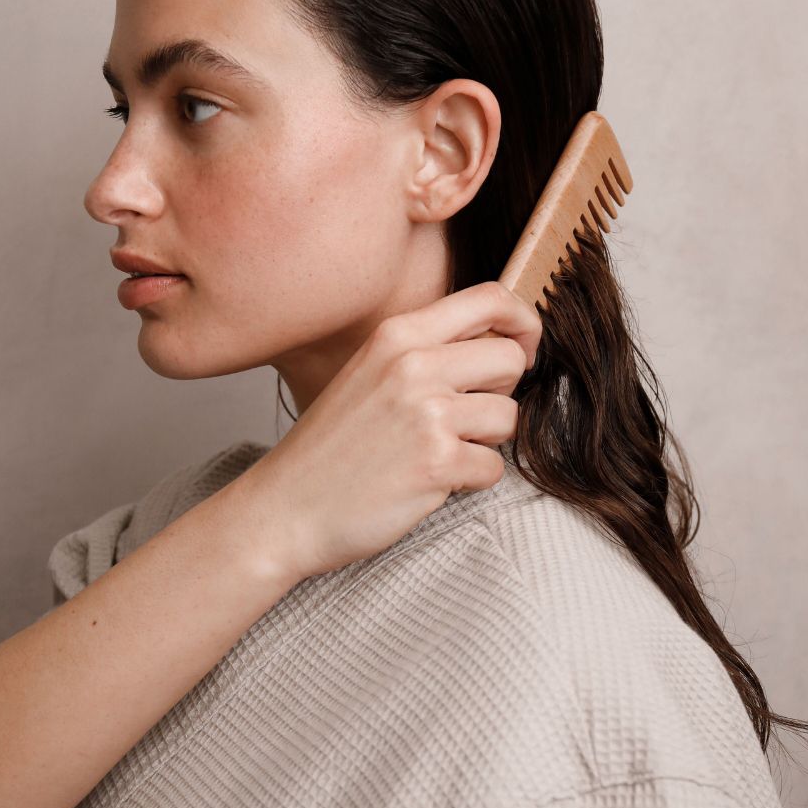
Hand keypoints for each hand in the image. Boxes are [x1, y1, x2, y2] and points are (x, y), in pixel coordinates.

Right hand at [245, 281, 541, 579]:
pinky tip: (428, 482)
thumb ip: (426, 350)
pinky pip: (493, 468)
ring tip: (439, 451)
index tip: (520, 351)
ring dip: (485, 442)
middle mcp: (413, 364)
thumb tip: (502, 339)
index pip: (490, 298)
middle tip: (466, 416)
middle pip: (510, 357)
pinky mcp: (436, 462)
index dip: (521, 323)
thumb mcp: (370, 373)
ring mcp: (426, 413)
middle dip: (501, 392)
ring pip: (508, 416)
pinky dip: (469, 482)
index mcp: (397, 335)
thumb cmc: (330, 447)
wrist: (285, 508)